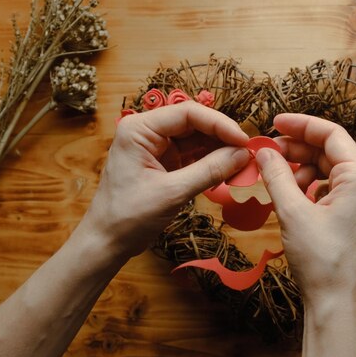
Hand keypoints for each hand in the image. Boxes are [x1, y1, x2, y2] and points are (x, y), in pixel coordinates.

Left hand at [83, 101, 249, 260]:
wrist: (107, 242)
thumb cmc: (128, 217)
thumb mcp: (172, 193)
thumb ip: (209, 171)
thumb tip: (243, 155)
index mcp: (139, 129)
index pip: (188, 113)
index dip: (220, 124)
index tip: (243, 141)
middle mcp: (147, 132)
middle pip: (194, 123)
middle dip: (222, 137)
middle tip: (248, 153)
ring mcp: (156, 148)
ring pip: (196, 139)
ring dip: (219, 151)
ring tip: (242, 164)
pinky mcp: (164, 164)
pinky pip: (193, 156)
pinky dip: (211, 163)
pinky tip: (229, 171)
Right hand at [256, 114, 355, 304]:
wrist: (337, 303)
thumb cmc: (322, 260)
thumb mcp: (293, 212)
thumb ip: (277, 176)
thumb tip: (263, 151)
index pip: (331, 134)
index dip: (301, 125)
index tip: (274, 123)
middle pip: (328, 151)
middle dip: (296, 149)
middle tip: (266, 153)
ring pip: (326, 170)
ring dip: (299, 168)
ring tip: (273, 177)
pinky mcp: (350, 216)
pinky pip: (326, 189)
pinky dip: (305, 186)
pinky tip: (288, 194)